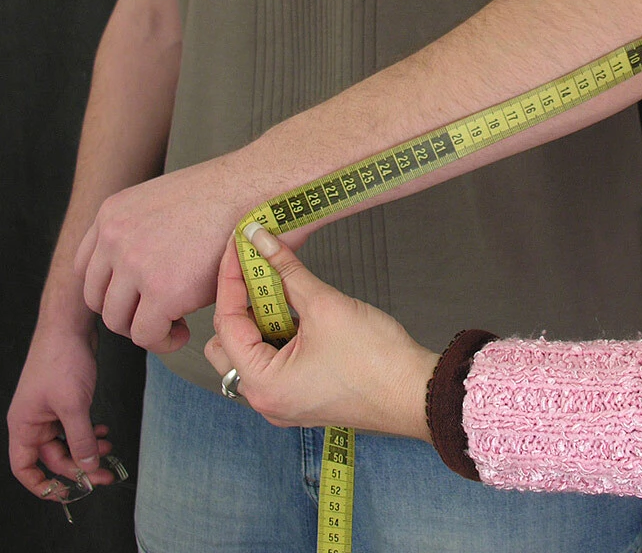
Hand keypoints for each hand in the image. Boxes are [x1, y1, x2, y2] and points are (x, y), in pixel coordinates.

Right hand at [8, 322, 115, 499]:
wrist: (69, 326)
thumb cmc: (61, 360)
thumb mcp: (73, 405)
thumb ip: (81, 439)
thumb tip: (89, 467)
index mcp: (24, 426)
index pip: (24, 468)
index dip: (41, 485)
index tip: (65, 494)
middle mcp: (33, 420)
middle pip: (52, 457)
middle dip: (78, 466)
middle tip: (105, 474)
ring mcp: (48, 409)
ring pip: (67, 441)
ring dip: (87, 448)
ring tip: (109, 448)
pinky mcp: (64, 399)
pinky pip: (75, 425)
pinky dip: (89, 431)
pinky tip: (103, 430)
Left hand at [74, 149, 263, 351]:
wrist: (255, 189)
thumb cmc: (226, 195)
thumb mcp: (164, 202)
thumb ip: (142, 229)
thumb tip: (145, 262)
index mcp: (112, 214)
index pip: (86, 267)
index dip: (111, 288)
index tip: (137, 295)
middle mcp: (114, 238)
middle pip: (96, 297)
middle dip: (127, 310)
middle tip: (158, 312)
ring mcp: (135, 265)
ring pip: (117, 320)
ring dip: (144, 327)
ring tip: (173, 323)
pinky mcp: (162, 291)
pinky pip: (146, 335)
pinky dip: (163, 340)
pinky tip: (183, 331)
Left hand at [205, 226, 436, 438]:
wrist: (414, 391)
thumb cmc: (375, 360)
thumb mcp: (325, 305)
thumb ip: (287, 271)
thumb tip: (261, 240)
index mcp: (263, 384)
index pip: (226, 323)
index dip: (230, 278)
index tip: (237, 246)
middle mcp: (265, 399)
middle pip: (228, 343)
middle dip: (240, 302)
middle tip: (257, 266)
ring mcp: (283, 400)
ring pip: (251, 351)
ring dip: (261, 316)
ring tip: (281, 286)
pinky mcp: (301, 395)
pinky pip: (274, 360)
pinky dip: (278, 331)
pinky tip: (296, 308)